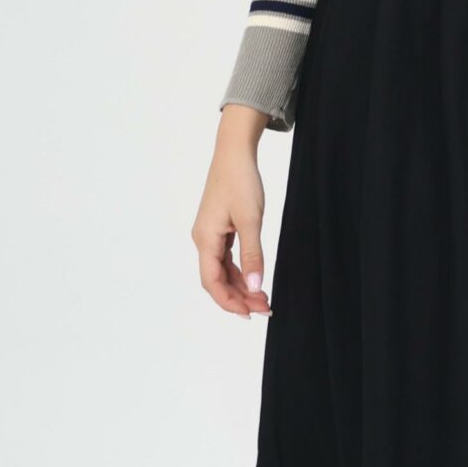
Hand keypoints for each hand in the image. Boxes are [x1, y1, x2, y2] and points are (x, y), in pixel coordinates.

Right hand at [194, 109, 273, 316]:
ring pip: (222, 271)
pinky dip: (239, 272)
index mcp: (205, 239)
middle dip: (238, 298)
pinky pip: (226, 258)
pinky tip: (255, 279)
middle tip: (264, 308)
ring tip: (263, 299)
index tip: (251, 314)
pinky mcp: (218, 229)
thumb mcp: (251, 220)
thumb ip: (253, 255)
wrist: (234, 153)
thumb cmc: (240, 181)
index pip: (212, 282)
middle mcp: (203, 240)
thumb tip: (256, 286)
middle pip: (216, 280)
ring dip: (240, 287)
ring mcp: (210, 235)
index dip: (230, 302)